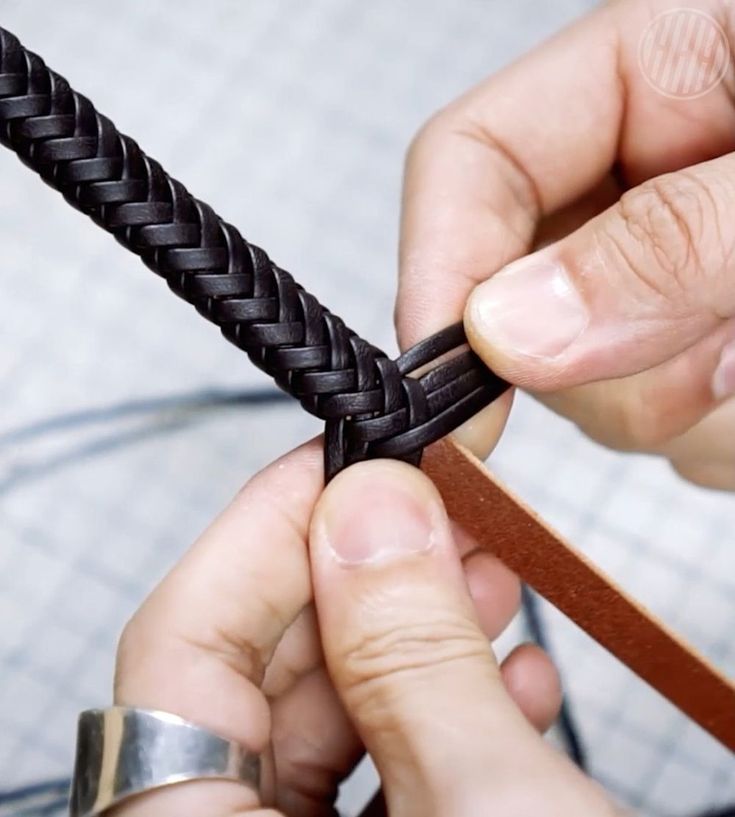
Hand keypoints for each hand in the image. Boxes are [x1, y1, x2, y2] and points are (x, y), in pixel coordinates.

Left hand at [113, 442, 619, 815]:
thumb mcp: (483, 809)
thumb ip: (413, 660)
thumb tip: (373, 509)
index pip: (178, 649)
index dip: (263, 534)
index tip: (345, 464)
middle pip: (261, 673)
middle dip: (362, 574)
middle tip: (437, 509)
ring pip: (332, 715)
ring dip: (417, 633)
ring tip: (490, 576)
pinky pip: (383, 769)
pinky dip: (445, 709)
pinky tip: (513, 677)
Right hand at [397, 0, 734, 490]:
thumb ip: (665, 243)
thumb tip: (508, 330)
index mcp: (652, 80)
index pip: (471, 162)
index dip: (440, 271)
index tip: (449, 386)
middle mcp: (644, 187)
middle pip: (519, 297)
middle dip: (585, 364)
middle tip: (712, 354)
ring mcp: (668, 282)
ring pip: (592, 385)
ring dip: (674, 402)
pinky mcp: (704, 352)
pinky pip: (669, 430)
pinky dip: (718, 434)